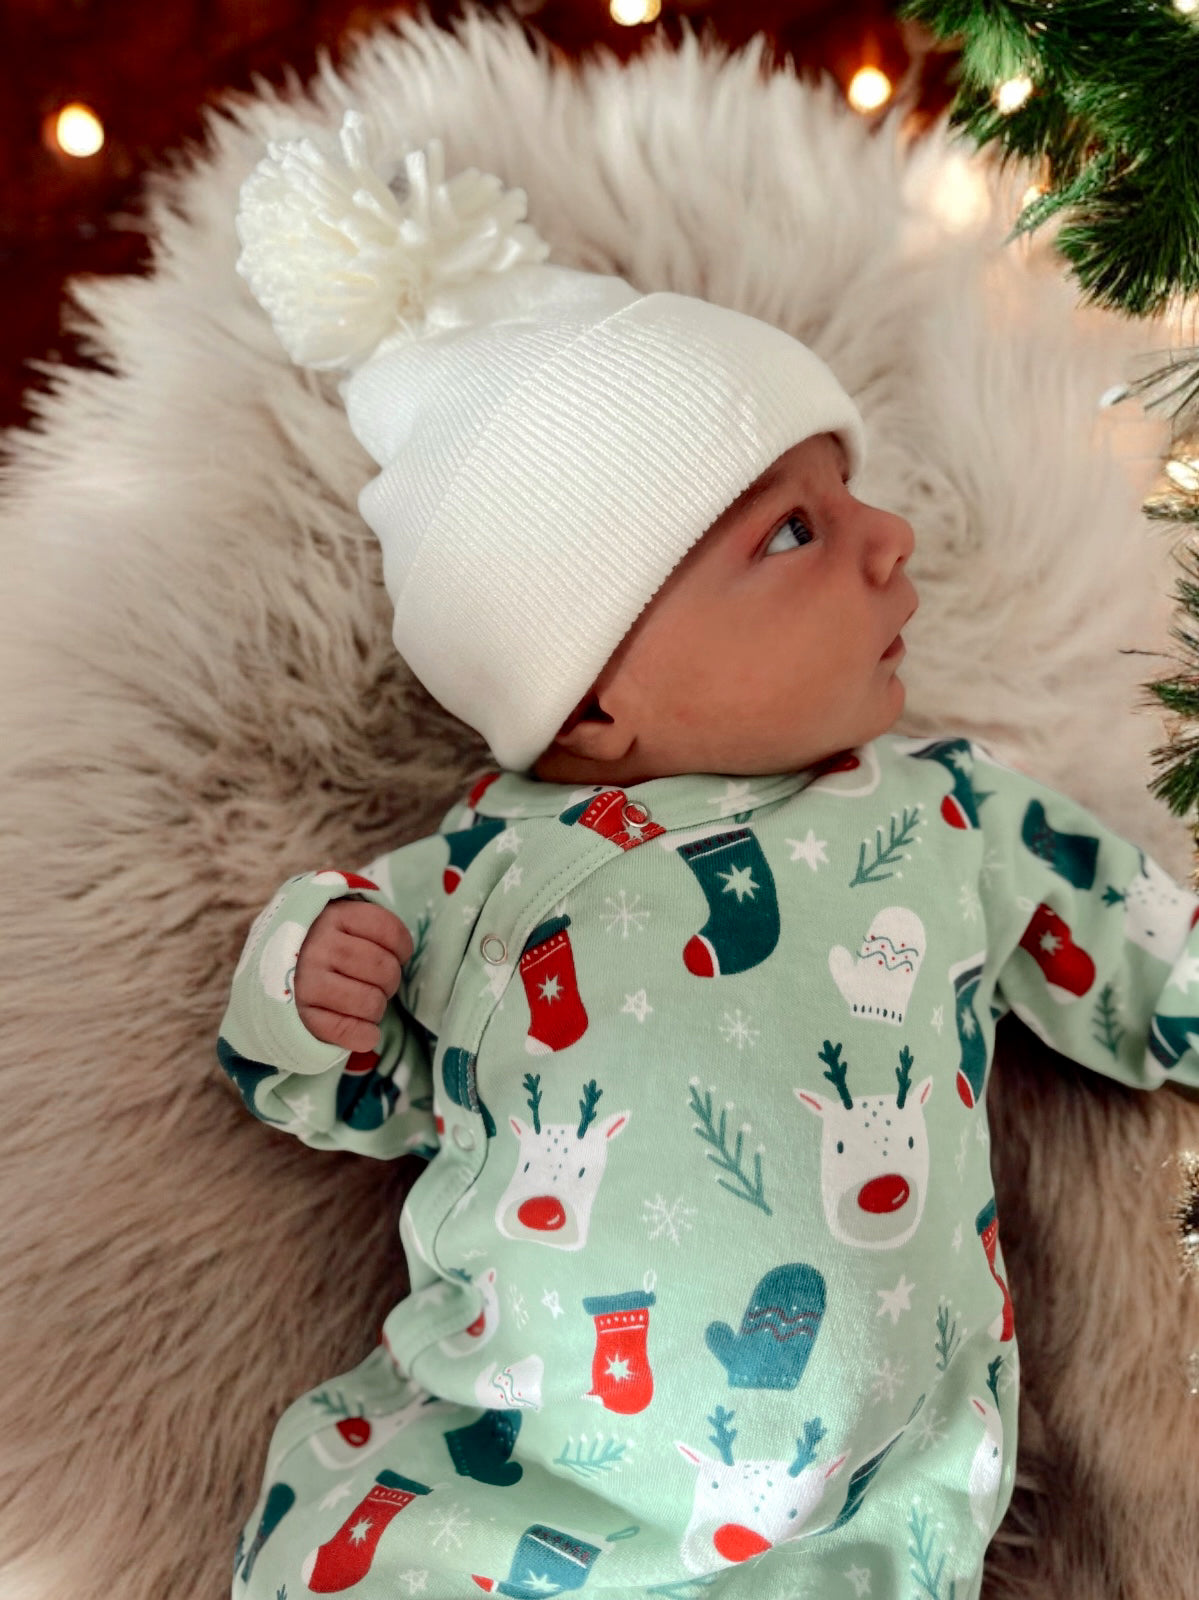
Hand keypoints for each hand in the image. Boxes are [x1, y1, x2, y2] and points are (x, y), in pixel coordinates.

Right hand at [293, 900, 413, 1052]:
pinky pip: (349, 1032)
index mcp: (333, 916)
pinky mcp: (301, 1016)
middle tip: (375, 983)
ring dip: (377, 1009)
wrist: (266, 971)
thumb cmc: (319, 945)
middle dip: (389, 982)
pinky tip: (364, 1031)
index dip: (402, 949)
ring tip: (364, 1004)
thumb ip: (372, 927)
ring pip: (371, 1002)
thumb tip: (404, 953)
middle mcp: (317, 946)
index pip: (391, 931)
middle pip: (385, 969)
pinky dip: (365, 1036)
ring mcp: (306, 982)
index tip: (395, 955)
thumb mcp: (340, 920)